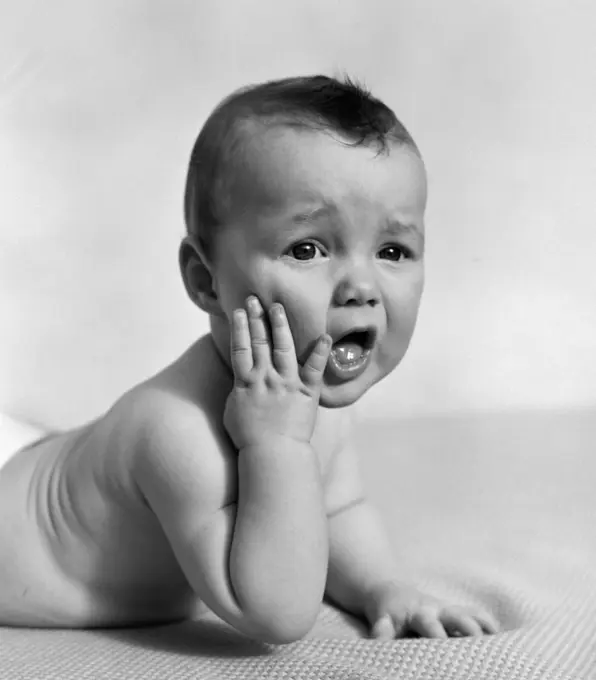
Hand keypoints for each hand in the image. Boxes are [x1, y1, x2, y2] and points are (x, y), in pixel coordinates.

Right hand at [223, 295, 331, 449]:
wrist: (272, 454)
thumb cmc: (248, 436)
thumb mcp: (233, 409)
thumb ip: (238, 389)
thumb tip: (240, 376)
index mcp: (247, 382)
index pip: (241, 347)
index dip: (240, 327)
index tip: (240, 310)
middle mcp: (266, 377)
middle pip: (260, 341)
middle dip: (257, 318)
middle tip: (255, 298)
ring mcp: (287, 383)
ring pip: (283, 348)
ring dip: (280, 326)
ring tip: (277, 307)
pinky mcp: (306, 392)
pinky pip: (314, 369)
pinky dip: (320, 352)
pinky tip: (325, 336)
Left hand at [364, 581, 498, 638]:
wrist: (391, 593)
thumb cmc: (387, 615)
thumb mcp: (381, 622)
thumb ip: (382, 633)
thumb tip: (380, 633)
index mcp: (418, 613)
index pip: (430, 625)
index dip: (438, 635)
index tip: (443, 644)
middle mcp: (437, 610)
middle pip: (459, 617)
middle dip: (470, 630)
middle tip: (481, 647)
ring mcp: (449, 611)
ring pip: (472, 615)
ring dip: (485, 628)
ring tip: (500, 647)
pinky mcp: (457, 613)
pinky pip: (478, 615)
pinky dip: (490, 625)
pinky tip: (503, 643)